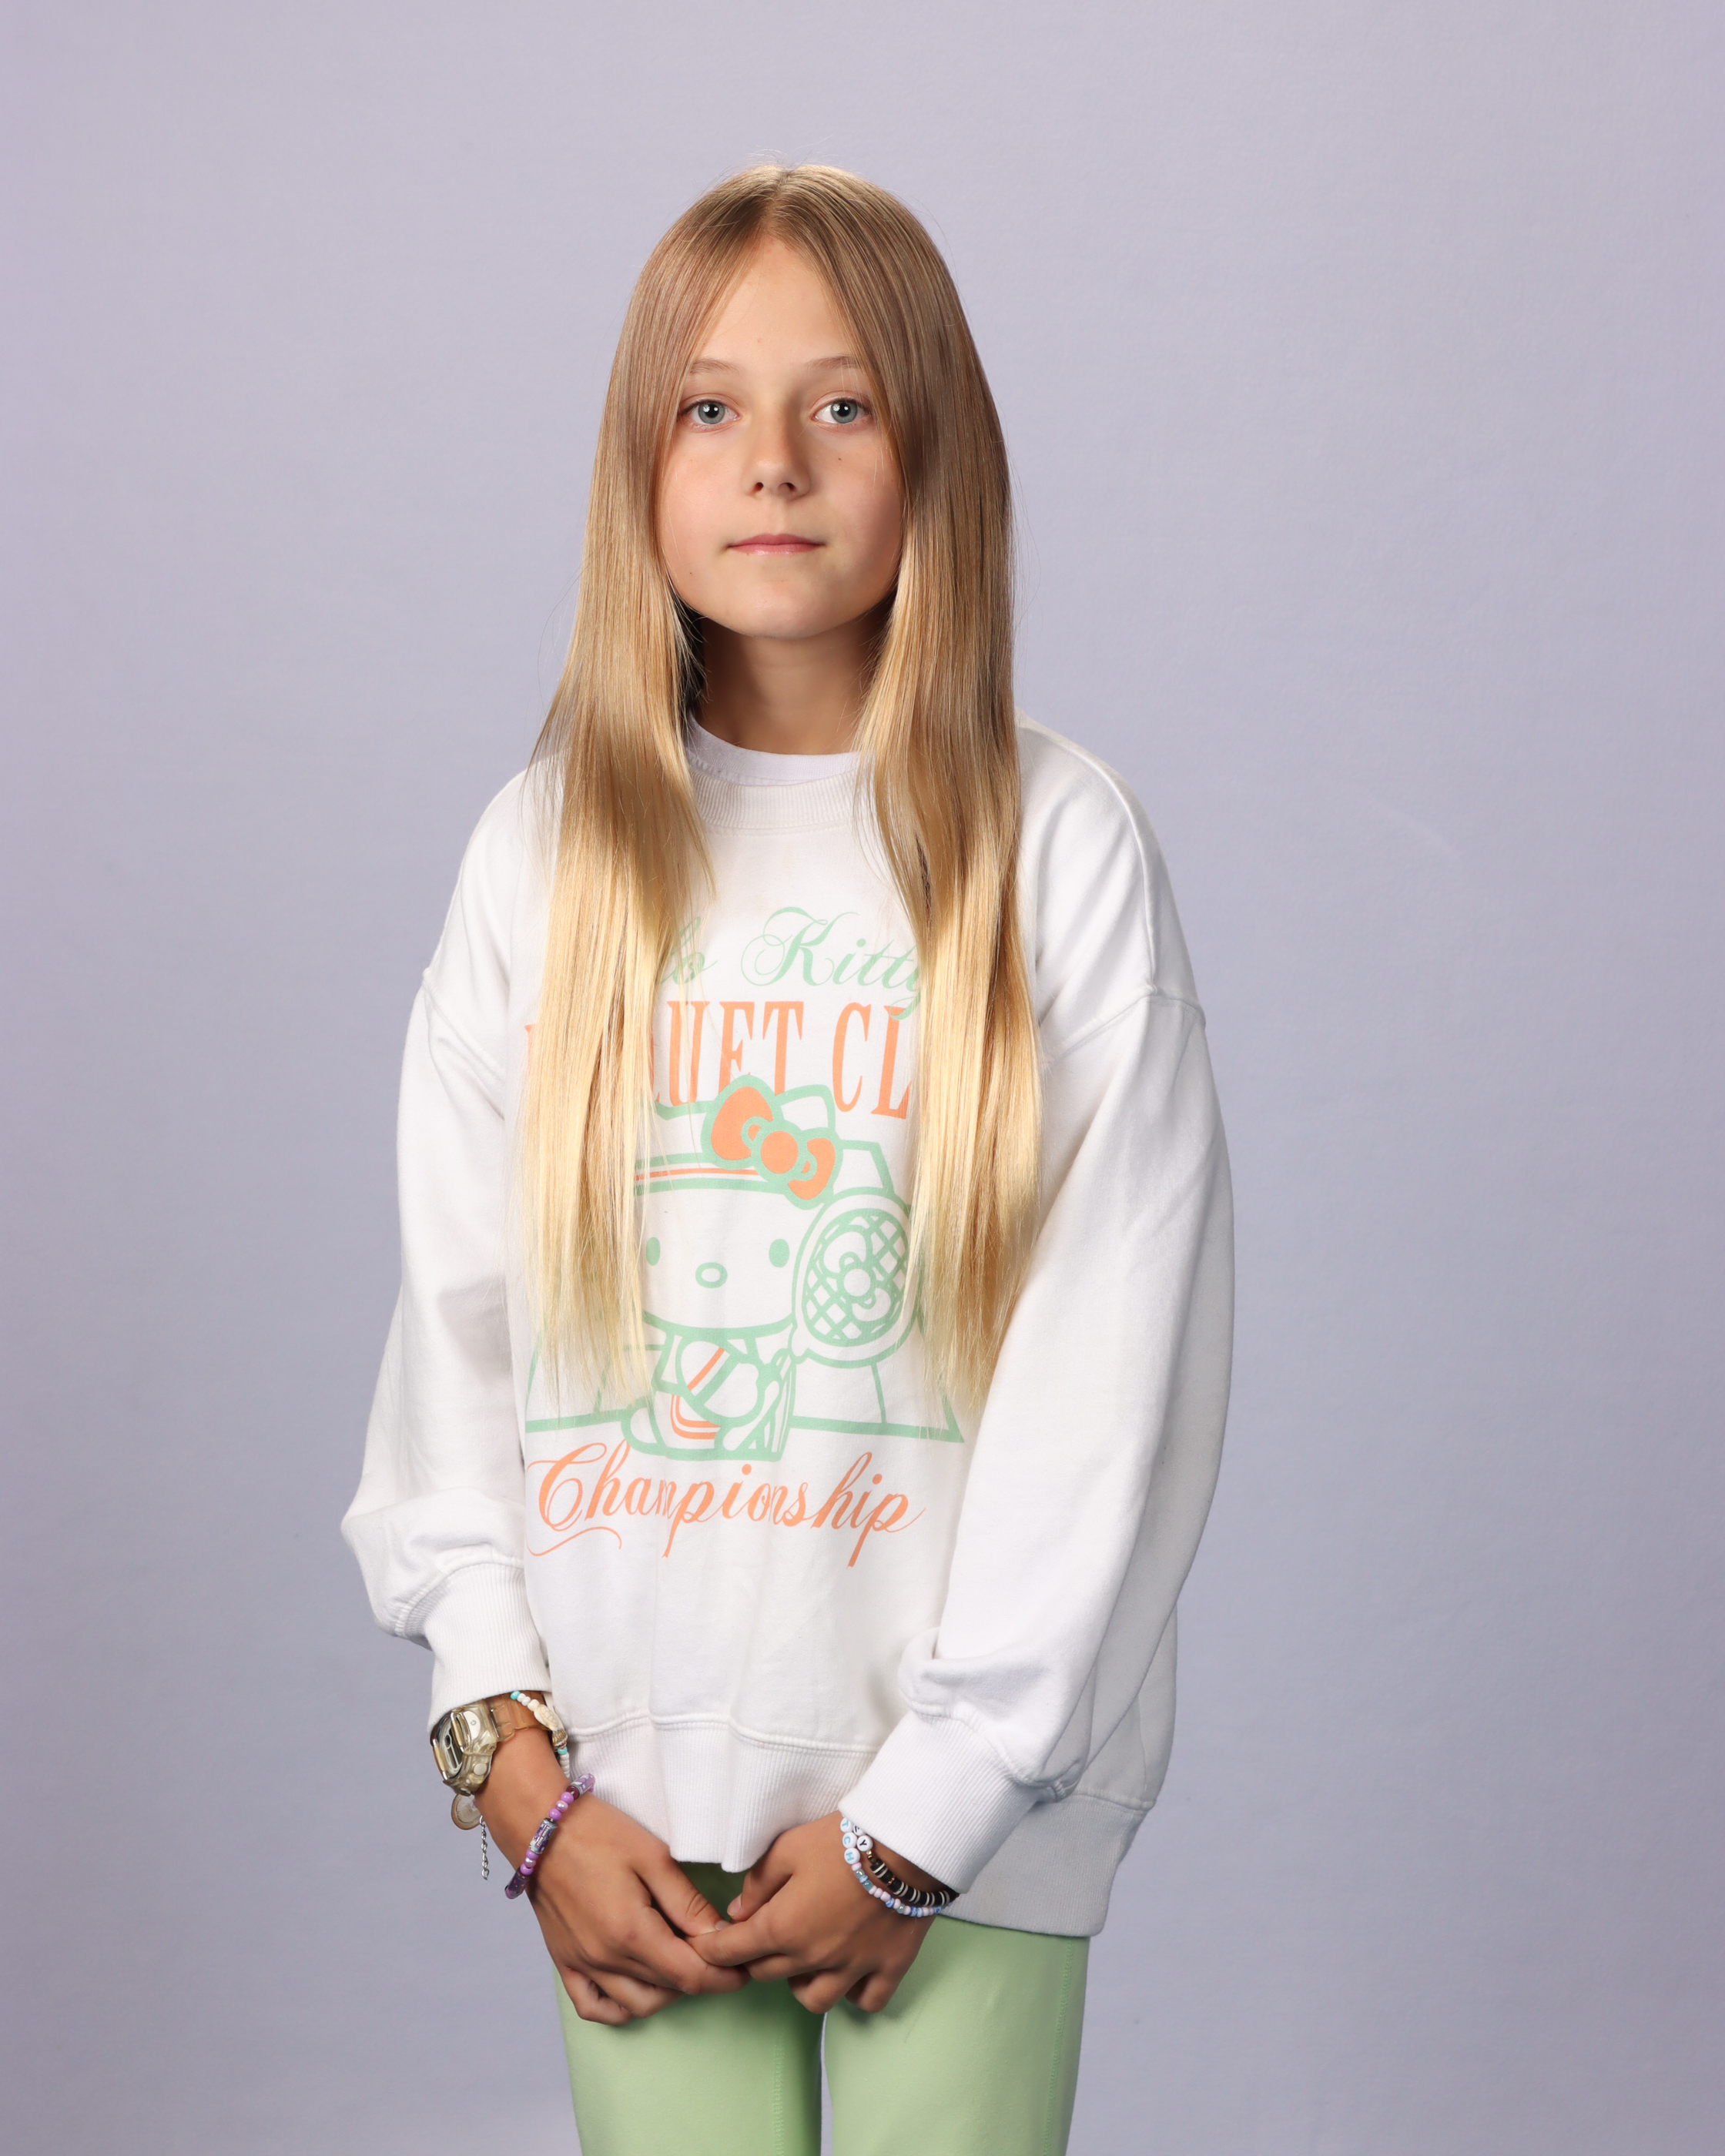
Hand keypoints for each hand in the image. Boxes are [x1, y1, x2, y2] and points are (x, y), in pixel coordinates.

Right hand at [477, 1731, 747, 2025]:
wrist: (541, 1826)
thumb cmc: (599, 1833)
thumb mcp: (653, 1857)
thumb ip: (687, 1902)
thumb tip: (719, 1935)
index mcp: (631, 1933)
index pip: (689, 1975)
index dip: (723, 1976)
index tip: (744, 1969)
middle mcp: (605, 1959)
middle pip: (667, 1990)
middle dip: (701, 1979)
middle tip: (719, 1958)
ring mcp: (582, 1964)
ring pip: (636, 2004)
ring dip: (668, 1994)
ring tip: (683, 1965)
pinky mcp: (565, 1962)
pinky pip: (594, 2007)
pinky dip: (620, 2007)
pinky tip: (639, 1987)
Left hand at [691, 1811, 947, 2013]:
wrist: (904, 1843)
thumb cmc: (841, 1840)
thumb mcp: (788, 1847)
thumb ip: (758, 1883)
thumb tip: (737, 1912)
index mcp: (783, 1927)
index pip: (733, 1951)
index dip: (713, 1949)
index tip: (705, 1946)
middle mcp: (814, 1958)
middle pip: (767, 1974)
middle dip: (754, 1958)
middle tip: (758, 1937)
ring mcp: (853, 1968)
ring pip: (812, 1999)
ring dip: (800, 1982)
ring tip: (804, 1958)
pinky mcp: (888, 1968)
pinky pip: (864, 2001)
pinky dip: (852, 1993)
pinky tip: (848, 1972)